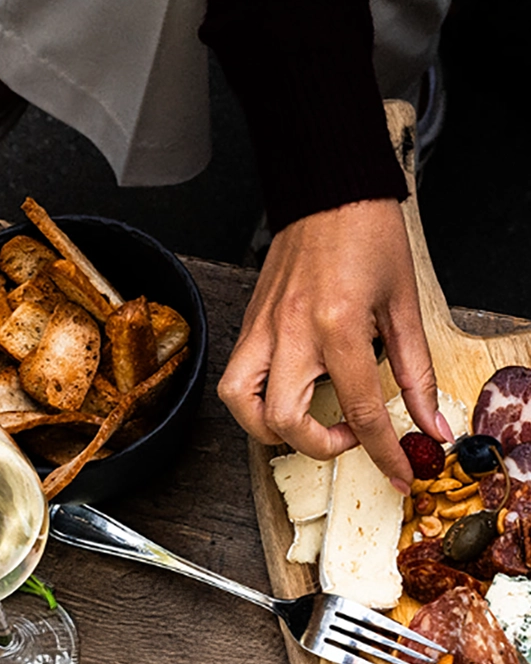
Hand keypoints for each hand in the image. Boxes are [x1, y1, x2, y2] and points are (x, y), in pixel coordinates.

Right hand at [217, 199, 450, 488]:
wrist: (329, 192)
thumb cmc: (366, 236)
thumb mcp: (404, 305)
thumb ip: (415, 373)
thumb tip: (428, 422)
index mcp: (337, 326)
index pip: (360, 409)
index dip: (382, 451)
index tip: (398, 471)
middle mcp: (290, 333)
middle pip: (284, 422)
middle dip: (319, 446)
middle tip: (348, 436)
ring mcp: (261, 330)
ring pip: (241, 406)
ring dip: (269, 430)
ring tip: (302, 425)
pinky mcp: (248, 325)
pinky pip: (236, 379)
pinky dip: (254, 402)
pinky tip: (285, 394)